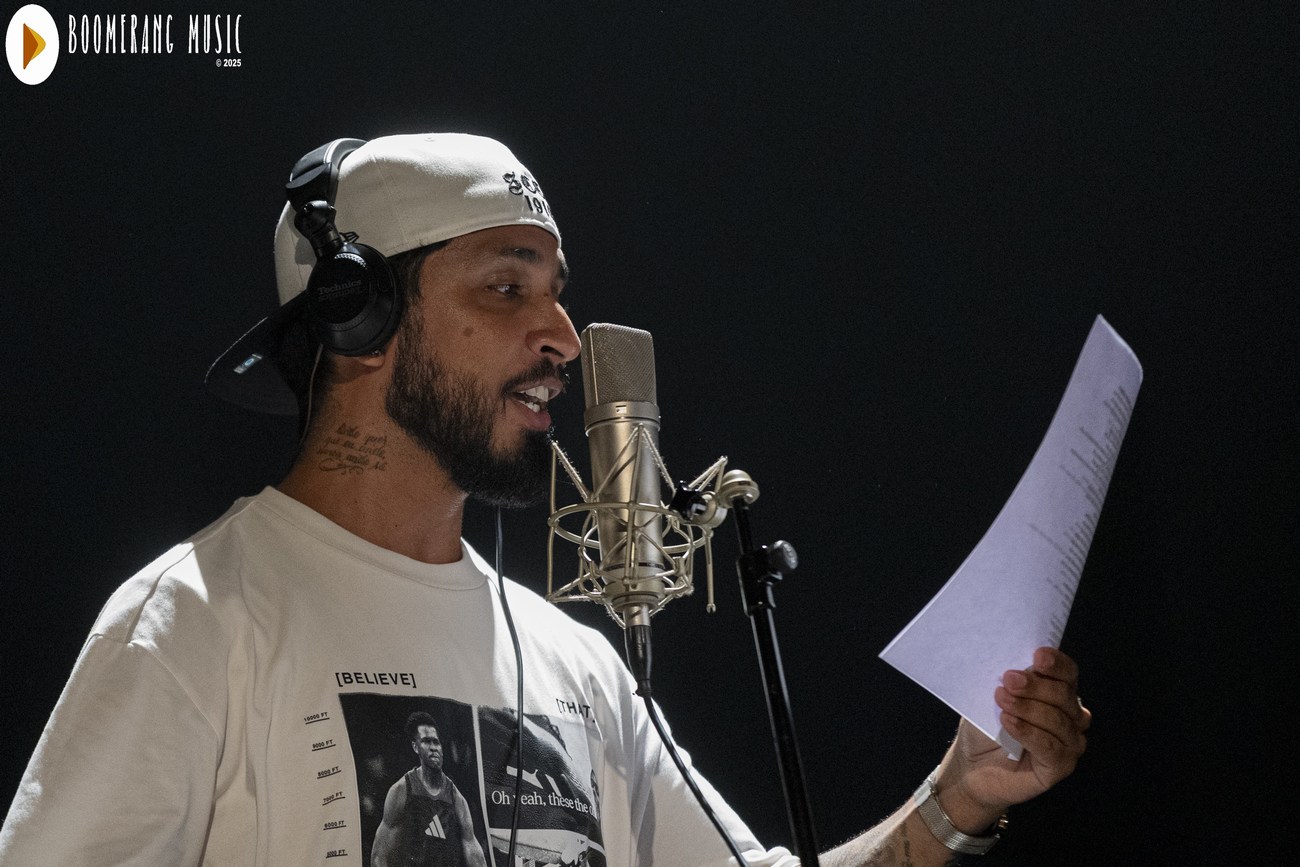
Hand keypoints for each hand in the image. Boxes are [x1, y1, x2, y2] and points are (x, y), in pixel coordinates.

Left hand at [938, 647, 1090, 827]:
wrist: (971, 765)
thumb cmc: (984, 727)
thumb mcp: (993, 697)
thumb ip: (1008, 681)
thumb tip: (1011, 664)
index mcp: (1058, 693)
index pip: (1068, 674)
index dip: (1056, 664)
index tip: (1037, 655)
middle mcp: (1072, 717)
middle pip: (1064, 695)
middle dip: (1035, 686)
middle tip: (1009, 680)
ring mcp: (1070, 743)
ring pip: (1058, 720)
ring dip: (1028, 708)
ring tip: (1002, 701)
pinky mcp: (1061, 767)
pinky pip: (1051, 747)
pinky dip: (1029, 732)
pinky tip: (1009, 723)